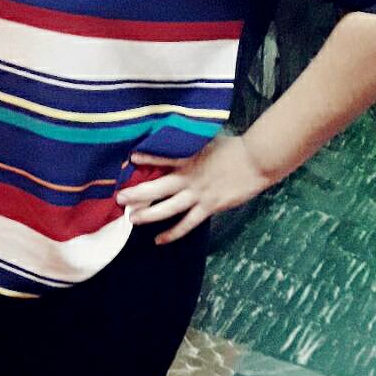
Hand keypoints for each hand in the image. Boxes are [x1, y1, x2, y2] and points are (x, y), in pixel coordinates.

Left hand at [115, 134, 275, 243]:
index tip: (130, 159)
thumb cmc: (234, 148)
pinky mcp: (208, 207)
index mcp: (188, 158)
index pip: (162, 158)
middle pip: (157, 188)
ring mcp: (198, 194)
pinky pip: (186, 224)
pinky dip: (172, 233)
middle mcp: (188, 177)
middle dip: (136, 194)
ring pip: (167, 208)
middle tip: (119, 199)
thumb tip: (180, 136)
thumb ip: (192, 142)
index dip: (146, 158)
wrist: (256, 160)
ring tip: (131, 219)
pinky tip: (159, 239)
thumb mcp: (208, 139)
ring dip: (148, 215)